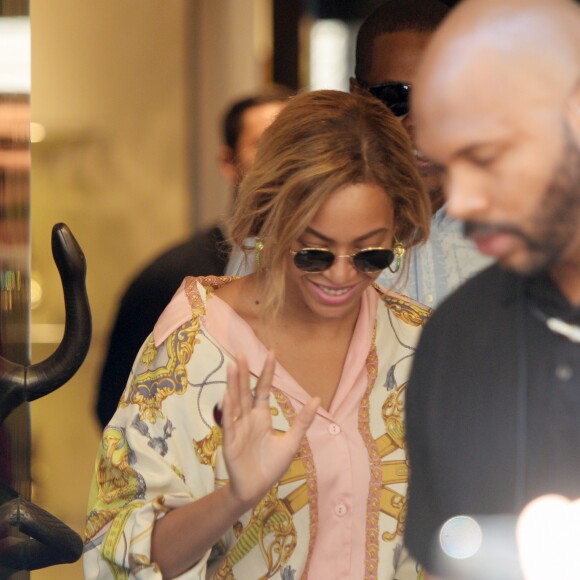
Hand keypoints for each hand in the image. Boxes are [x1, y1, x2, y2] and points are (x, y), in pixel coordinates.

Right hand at [221, 351, 318, 507]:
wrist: (256, 490)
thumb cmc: (271, 466)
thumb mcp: (292, 442)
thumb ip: (302, 421)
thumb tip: (317, 399)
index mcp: (261, 417)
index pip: (263, 389)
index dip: (267, 373)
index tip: (271, 353)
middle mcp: (248, 419)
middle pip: (245, 391)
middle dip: (243, 373)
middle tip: (242, 353)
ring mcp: (237, 429)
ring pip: (235, 403)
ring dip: (233, 385)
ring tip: (232, 366)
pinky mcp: (230, 442)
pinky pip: (229, 424)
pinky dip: (228, 410)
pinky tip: (227, 395)